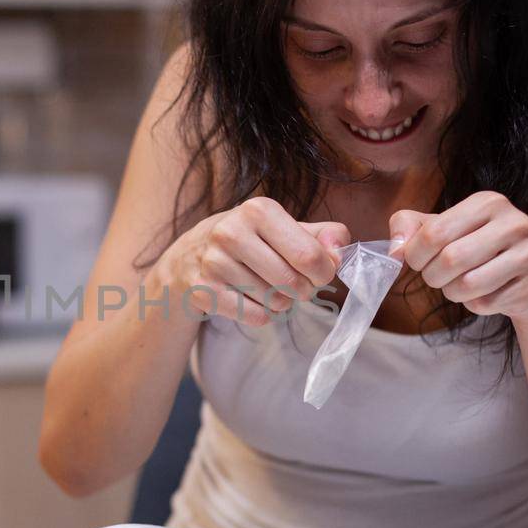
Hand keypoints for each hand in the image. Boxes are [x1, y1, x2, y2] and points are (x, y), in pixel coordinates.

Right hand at [155, 197, 349, 325]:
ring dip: (281, 303)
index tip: (317, 273)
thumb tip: (339, 253)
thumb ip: (323, 236)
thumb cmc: (248, 241)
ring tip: (266, 288)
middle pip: (294, 283)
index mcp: (258, 210)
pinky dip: (264, 315)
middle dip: (302, 291)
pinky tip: (252, 300)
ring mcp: (213, 263)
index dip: (323, 272)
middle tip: (292, 284)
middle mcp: (231, 232)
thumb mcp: (283, 228)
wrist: (187, 259)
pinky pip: (256, 317)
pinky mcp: (203, 291)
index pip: (310, 255)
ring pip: (276, 302)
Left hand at [388, 191, 527, 324]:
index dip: (415, 255)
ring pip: (468, 285)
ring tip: (460, 285)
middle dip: (433, 277)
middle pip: (450, 260)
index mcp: (488, 202)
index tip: (418, 262)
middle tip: (437, 278)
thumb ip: (409, 227)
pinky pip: (486, 304)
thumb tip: (394, 250)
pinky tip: (487, 293)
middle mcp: (514, 222)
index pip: (433, 232)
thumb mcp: (442, 228)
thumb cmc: (477, 249)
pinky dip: (475, 305)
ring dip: (453, 293)